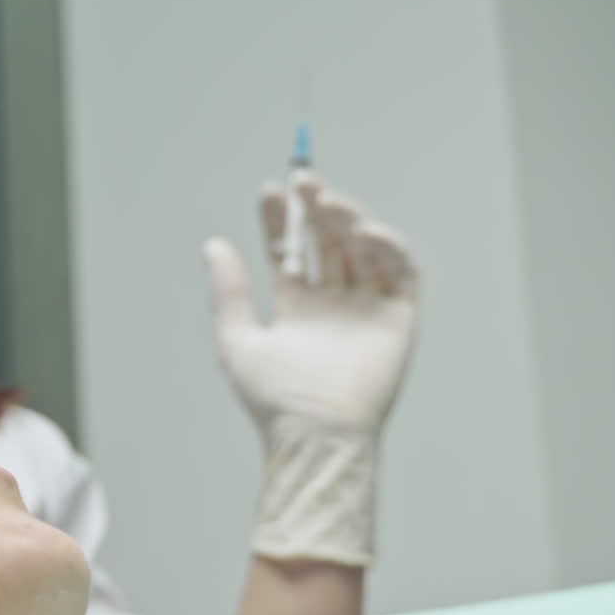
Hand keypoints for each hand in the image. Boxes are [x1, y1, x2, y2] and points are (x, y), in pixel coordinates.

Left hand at [203, 173, 417, 565]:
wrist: (314, 433)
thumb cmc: (274, 399)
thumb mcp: (237, 338)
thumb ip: (229, 291)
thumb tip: (213, 244)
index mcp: (295, 306)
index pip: (288, 249)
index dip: (279, 220)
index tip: (269, 192)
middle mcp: (332, 302)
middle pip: (327, 241)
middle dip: (314, 208)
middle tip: (302, 181)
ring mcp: (365, 307)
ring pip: (362, 248)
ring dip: (348, 218)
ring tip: (326, 201)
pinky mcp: (398, 317)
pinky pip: (400, 271)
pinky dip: (387, 244)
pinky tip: (364, 230)